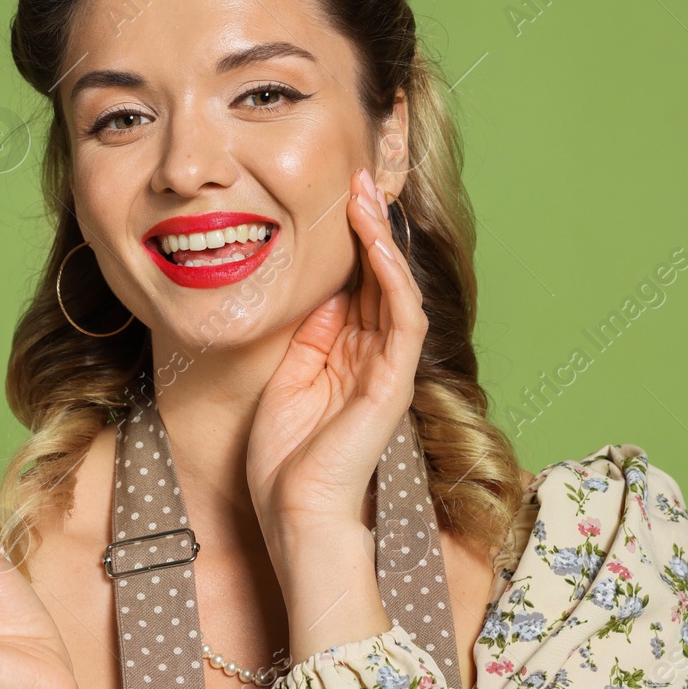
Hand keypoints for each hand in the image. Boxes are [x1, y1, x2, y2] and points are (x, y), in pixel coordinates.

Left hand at [247, 166, 428, 562]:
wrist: (293, 511)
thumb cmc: (284, 458)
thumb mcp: (287, 379)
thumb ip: (310, 337)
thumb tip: (324, 290)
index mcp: (345, 355)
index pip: (356, 284)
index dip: (350, 240)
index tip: (338, 196)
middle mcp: (372, 356)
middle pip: (378, 278)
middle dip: (369, 227)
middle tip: (357, 178)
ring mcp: (387, 369)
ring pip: (395, 291)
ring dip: (382, 242)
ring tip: (366, 198)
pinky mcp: (393, 384)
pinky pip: (403, 322)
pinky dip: (393, 282)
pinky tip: (378, 249)